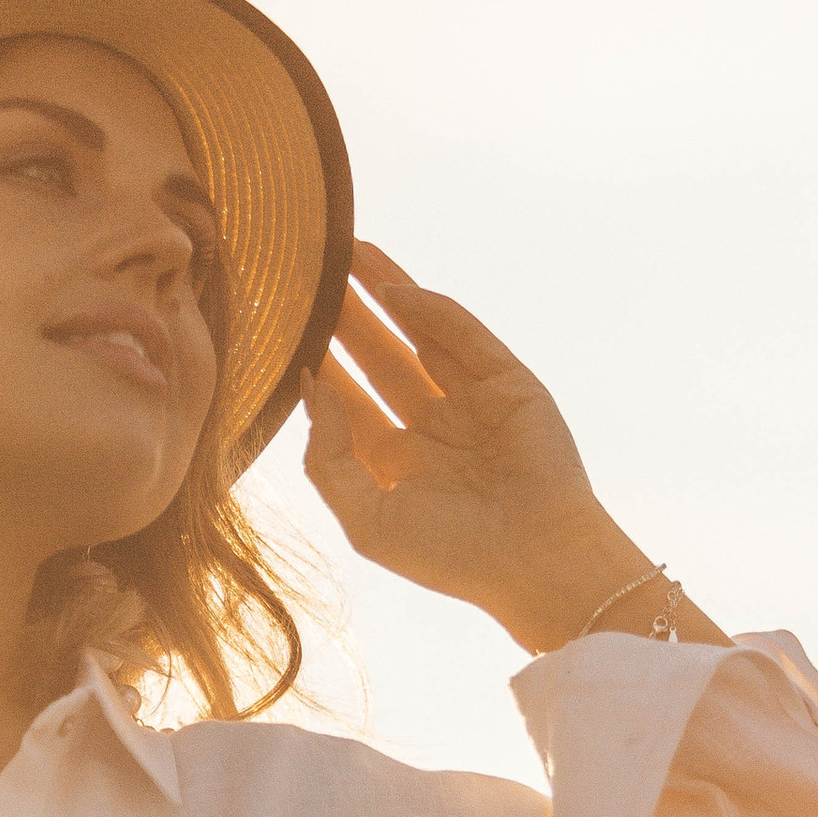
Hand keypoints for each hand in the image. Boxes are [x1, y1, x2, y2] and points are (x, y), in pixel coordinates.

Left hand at [302, 243, 717, 652]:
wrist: (534, 563)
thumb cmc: (450, 555)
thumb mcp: (367, 519)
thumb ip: (328, 458)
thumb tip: (311, 387)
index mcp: (398, 466)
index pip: (350, 403)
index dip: (320, 364)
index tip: (283, 329)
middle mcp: (433, 430)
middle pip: (379, 360)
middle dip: (347, 319)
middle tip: (310, 276)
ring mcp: (472, 403)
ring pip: (419, 336)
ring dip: (386, 296)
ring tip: (349, 254)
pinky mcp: (509, 384)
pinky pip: (464, 337)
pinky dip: (431, 311)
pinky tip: (394, 289)